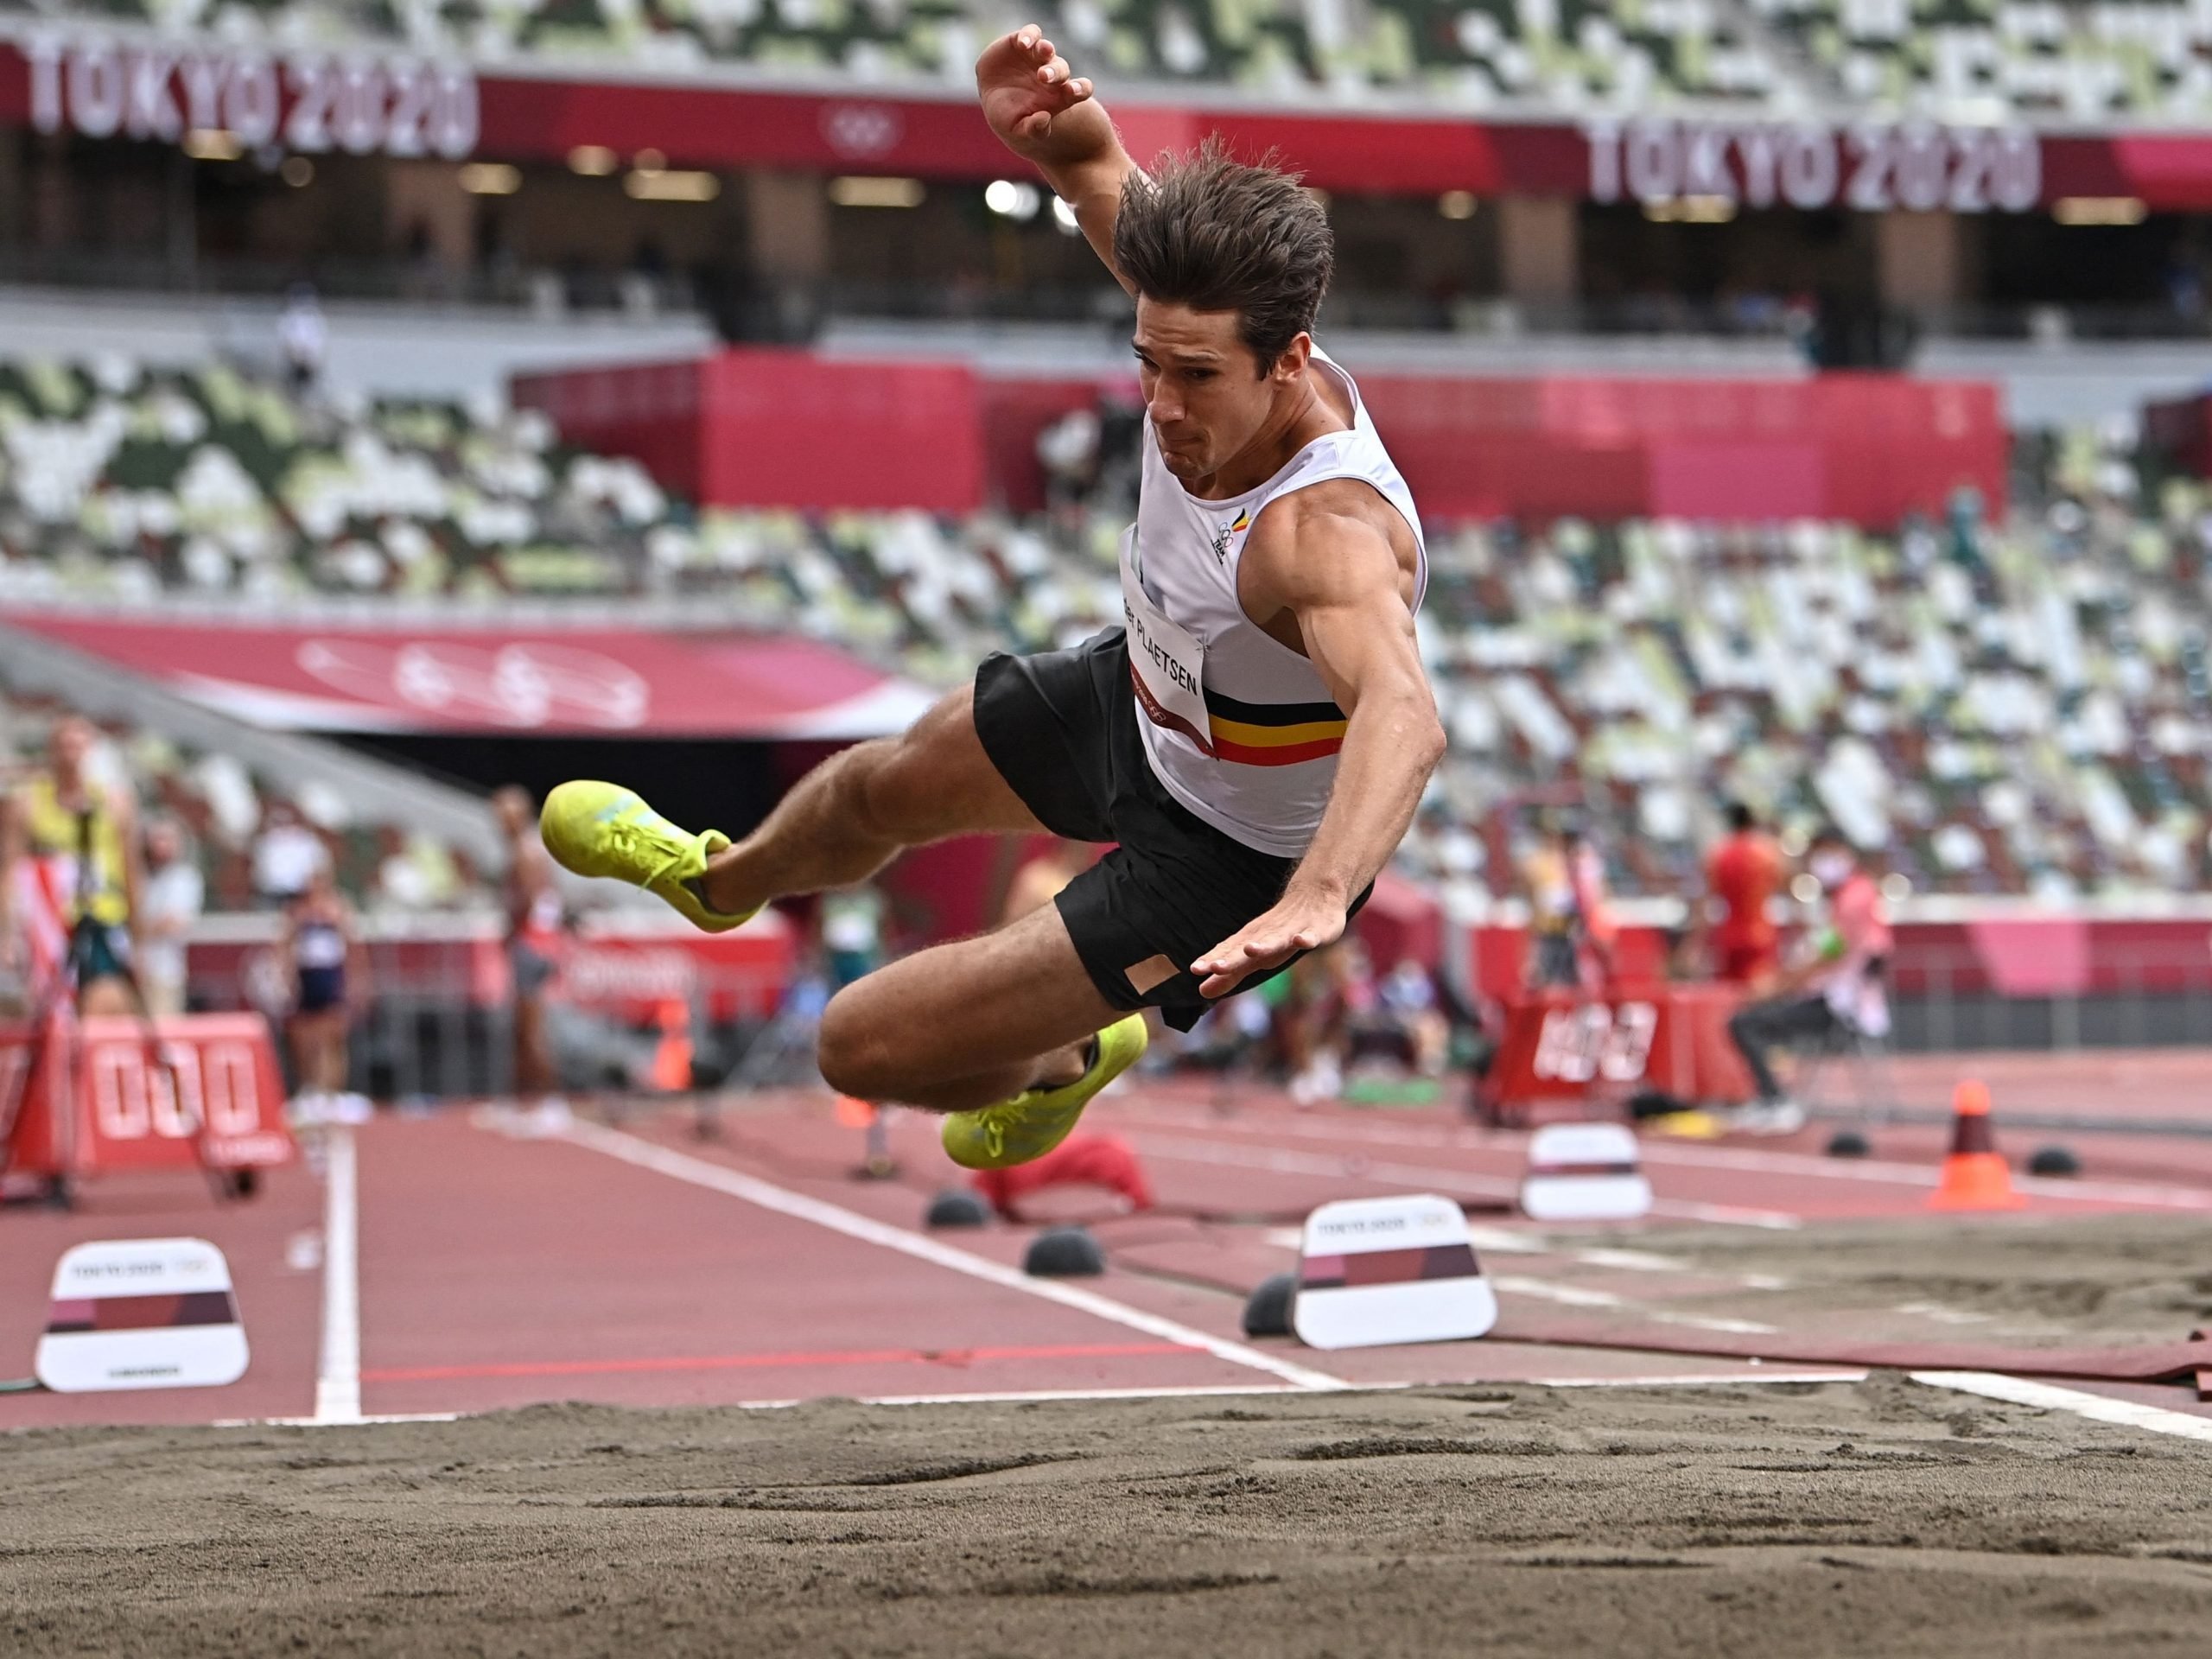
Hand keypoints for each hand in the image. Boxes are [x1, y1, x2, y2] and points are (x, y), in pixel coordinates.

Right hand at [977, 25, 1101, 161]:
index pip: (1079, 90)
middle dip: (1055, 72)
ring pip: (1047, 49)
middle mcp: (1052, 74)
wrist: (991, 100)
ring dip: (1045, 49)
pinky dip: (1029, 36)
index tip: (1072, 92)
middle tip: (1043, 77)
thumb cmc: (1010, 119)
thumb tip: (1045, 118)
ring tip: (1042, 51)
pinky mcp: (1022, 42)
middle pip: (1062, 69)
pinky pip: (1031, 34)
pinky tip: (1023, 43)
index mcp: (1059, 96)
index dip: (1080, 89)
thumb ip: (1034, 130)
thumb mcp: (1018, 131)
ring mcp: (1038, 57)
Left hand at [1191, 891, 1346, 999]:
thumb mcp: (1254, 954)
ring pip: (1277, 940)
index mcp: (1252, 941)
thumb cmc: (1279, 930)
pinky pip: (1311, 935)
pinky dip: (1306, 938)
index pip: (1230, 952)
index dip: (1213, 961)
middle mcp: (1269, 935)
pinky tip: (1301, 941)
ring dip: (1264, 945)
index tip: (1195, 969)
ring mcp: (1293, 931)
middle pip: (1248, 947)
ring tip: (1250, 949)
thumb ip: (1230, 974)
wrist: (1315, 895)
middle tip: (1215, 966)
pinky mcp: (1316, 930)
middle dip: (1233, 958)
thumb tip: (1201, 991)